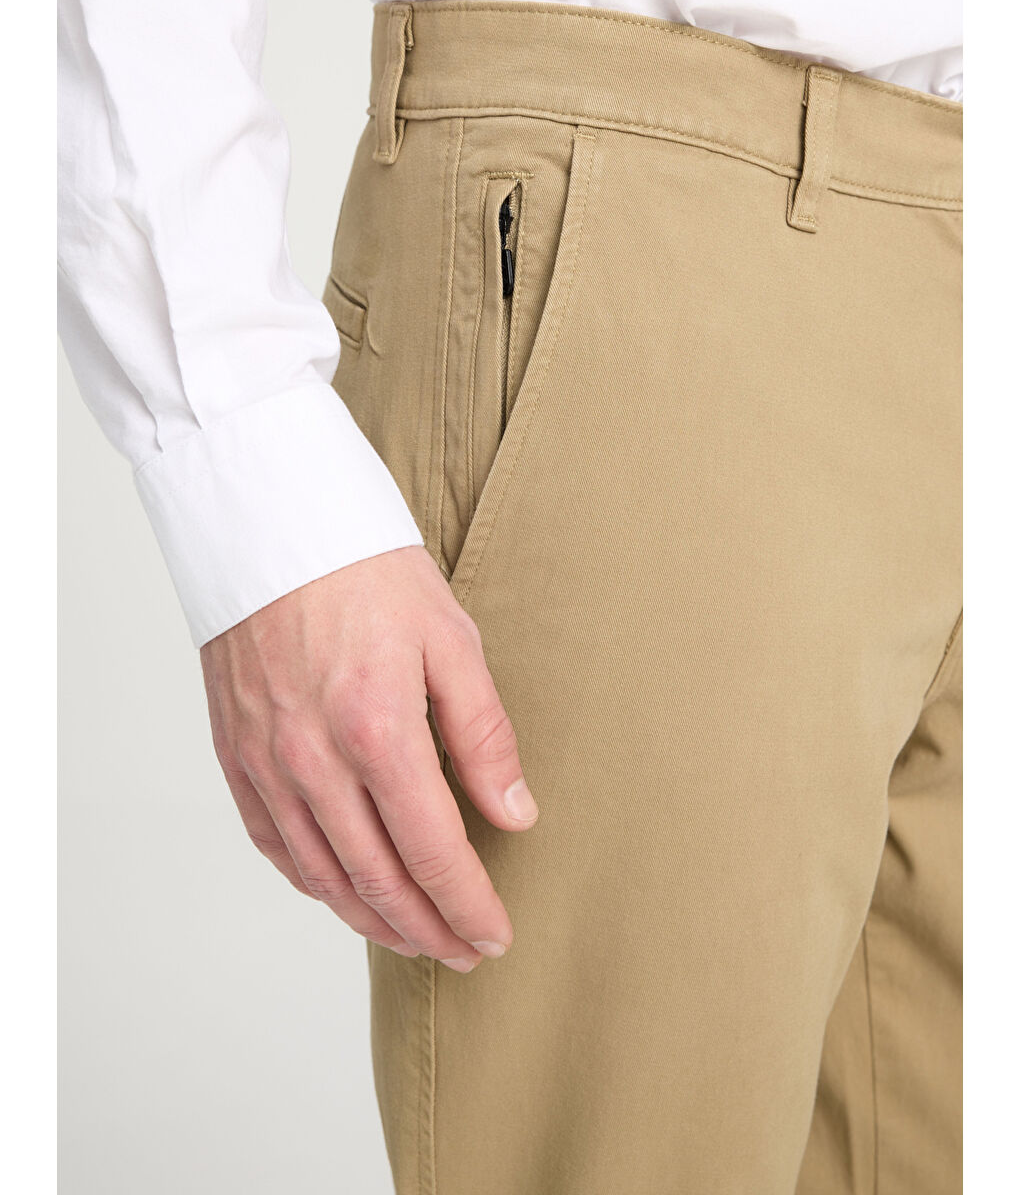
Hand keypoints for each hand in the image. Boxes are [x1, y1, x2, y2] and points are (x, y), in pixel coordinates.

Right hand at [199, 547, 537, 971]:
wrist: (271, 523)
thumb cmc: (367, 570)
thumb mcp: (451, 639)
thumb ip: (484, 735)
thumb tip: (515, 815)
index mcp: (378, 730)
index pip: (434, 853)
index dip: (469, 906)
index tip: (496, 935)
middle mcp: (314, 760)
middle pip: (377, 880)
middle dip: (428, 929)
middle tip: (464, 952)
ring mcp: (265, 762)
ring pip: (321, 876)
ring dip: (372, 919)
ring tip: (413, 937)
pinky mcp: (233, 753)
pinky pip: (272, 842)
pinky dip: (312, 881)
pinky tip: (342, 891)